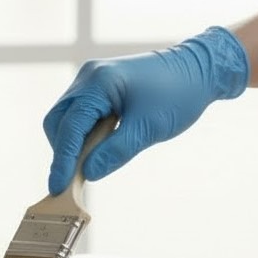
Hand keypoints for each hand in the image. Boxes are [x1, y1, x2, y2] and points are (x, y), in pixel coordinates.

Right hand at [43, 26, 249, 192]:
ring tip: (85, 166)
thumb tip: (87, 173)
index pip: (70, 127)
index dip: (62, 160)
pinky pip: (79, 114)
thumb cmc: (178, 95)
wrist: (199, 70)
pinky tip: (94, 150)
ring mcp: (91, 80)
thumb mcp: (148, 129)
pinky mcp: (98, 87)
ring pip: (66, 118)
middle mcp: (89, 77)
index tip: (57, 187)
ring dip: (71, 144)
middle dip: (62, 151)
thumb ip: (115, 152)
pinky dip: (81, 135)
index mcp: (99, 83)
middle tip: (71, 180)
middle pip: (58, 121)